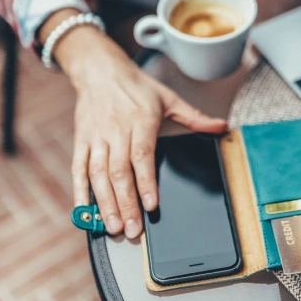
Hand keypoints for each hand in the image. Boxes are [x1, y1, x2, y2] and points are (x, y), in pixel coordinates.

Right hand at [57, 25, 226, 238]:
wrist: (100, 70)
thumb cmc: (136, 87)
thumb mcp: (169, 98)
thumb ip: (195, 118)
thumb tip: (222, 127)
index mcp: (141, 119)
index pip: (142, 155)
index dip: (145, 182)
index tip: (151, 205)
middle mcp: (117, 129)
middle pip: (119, 171)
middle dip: (126, 203)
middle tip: (132, 230)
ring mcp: (96, 136)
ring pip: (98, 174)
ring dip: (105, 202)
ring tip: (112, 227)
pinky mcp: (81, 140)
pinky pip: (78, 168)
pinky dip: (80, 191)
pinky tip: (84, 210)